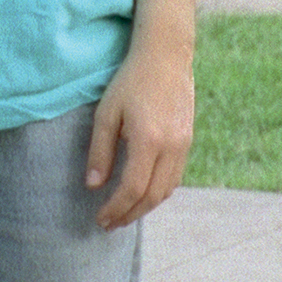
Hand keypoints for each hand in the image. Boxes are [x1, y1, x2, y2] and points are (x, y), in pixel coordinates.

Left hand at [86, 35, 194, 229]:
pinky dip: (157, 192)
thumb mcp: (106, 113)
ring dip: (144, 207)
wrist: (166, 56)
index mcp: (148, 140)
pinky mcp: (188, 141)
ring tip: (123, 213)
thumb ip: (100, 151)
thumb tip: (93, 186)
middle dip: (129, 214)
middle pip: (151, 196)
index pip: (132, 188)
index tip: (100, 219)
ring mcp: (183, 145)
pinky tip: (141, 193)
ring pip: (166, 190)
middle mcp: (171, 147)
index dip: (116, 208)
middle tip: (109, 224)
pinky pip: (174, 177)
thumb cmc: (130, 81)